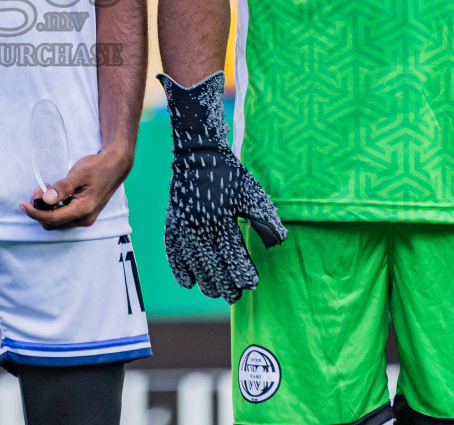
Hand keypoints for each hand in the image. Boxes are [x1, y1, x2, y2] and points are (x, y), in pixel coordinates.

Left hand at [20, 148, 132, 229]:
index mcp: (83, 210)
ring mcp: (85, 218)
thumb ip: (62, 187)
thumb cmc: (98, 168)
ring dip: (46, 209)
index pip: (53, 218)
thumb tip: (46, 199)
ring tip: (44, 189)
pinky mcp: (84, 214)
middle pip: (53, 223)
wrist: (115, 166)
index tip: (23, 204)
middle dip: (40, 210)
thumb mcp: (79, 174)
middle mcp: (84, 218)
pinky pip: (63, 216)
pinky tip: (52, 193)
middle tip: (37, 190)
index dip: (36, 213)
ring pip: (57, 221)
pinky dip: (54, 208)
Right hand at [160, 72, 285, 302]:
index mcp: (222, 220)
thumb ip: (265, 219)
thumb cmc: (230, 175)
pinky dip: (179, 269)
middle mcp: (200, 227)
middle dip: (225, 285)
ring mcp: (184, 227)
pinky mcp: (173, 224)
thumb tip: (279, 241)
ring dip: (205, 282)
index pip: (233, 257)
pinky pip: (174, 253)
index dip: (243, 274)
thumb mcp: (252, 193)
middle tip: (235, 296)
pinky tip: (188, 283)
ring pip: (193, 264)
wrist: (198, 156)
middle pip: (212, 267)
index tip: (252, 284)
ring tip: (215, 292)